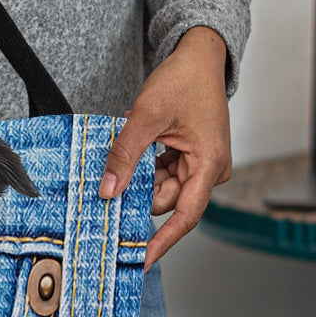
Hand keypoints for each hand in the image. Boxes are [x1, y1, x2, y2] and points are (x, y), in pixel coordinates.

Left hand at [99, 26, 231, 269]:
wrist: (198, 56)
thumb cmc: (183, 80)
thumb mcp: (146, 117)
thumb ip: (125, 155)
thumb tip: (108, 191)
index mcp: (209, 165)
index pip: (185, 216)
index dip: (162, 241)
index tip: (141, 260)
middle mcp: (209, 170)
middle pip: (166, 199)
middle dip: (137, 194)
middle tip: (106, 187)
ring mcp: (199, 164)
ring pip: (159, 186)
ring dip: (138, 177)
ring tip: (121, 157)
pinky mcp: (188, 156)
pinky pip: (160, 173)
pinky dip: (142, 167)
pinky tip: (131, 151)